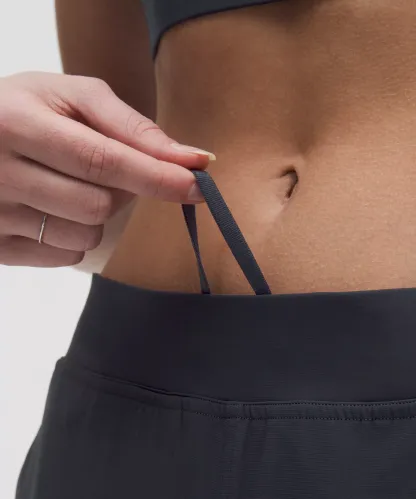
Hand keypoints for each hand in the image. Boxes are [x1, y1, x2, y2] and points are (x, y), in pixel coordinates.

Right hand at [0, 72, 214, 266]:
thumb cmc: (24, 110)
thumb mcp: (69, 97)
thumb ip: (131, 126)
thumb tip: (191, 159)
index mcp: (17, 124)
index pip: (103, 160)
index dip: (157, 176)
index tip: (198, 184)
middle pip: (100, 205)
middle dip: (121, 190)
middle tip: (103, 167)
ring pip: (85, 235)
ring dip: (97, 214)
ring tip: (68, 185)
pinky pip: (66, 256)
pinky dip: (75, 235)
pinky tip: (52, 208)